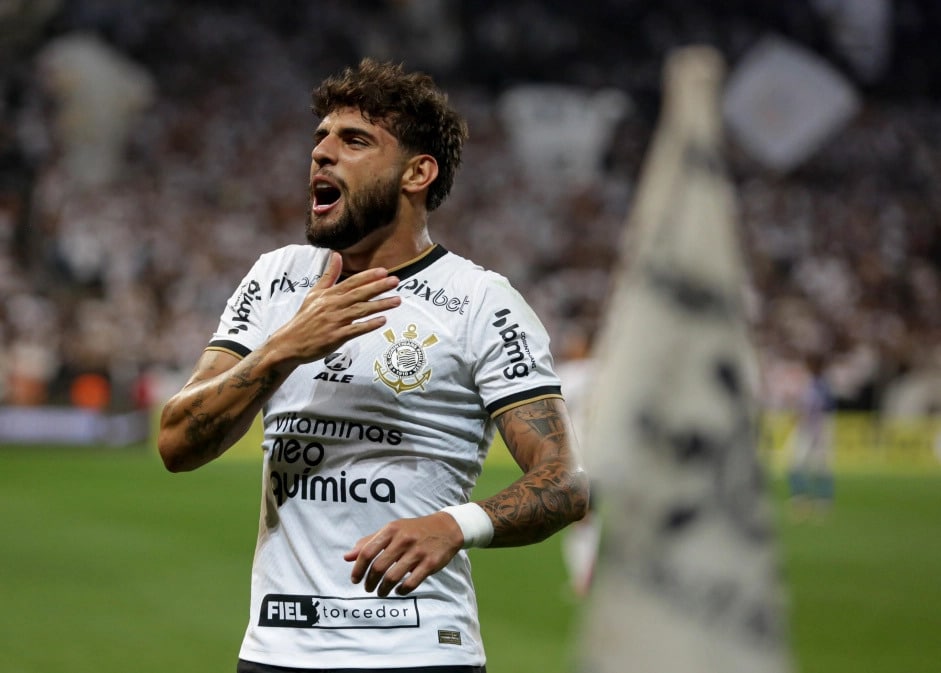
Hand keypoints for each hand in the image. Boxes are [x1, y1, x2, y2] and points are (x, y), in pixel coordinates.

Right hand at [272, 252, 400, 365]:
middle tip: (396, 281)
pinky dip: (369, 325)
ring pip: (360, 310)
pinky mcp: (335, 337)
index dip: (368, 276)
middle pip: (359, 294)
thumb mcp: (314, 293)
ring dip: (380, 305)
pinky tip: (382, 321)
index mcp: (329, 295)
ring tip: (397, 300)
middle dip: (379, 287)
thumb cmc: (305, 318)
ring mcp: (334, 321)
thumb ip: (329, 275)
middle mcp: (333, 305)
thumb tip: (336, 255)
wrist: (290, 342)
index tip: (384, 271)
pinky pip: (355, 330)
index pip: (352, 282)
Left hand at [344, 512, 463, 596]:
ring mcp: (417, 552)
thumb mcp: (392, 530)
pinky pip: (410, 583)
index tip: (354, 579)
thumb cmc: (414, 530)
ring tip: (381, 592)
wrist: (446, 528)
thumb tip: (347, 557)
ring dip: (383, 589)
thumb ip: (369, 542)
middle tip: (368, 588)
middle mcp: (403, 540)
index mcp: (391, 530)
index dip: (358, 568)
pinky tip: (398, 591)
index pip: (367, 552)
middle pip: (378, 567)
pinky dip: (401, 591)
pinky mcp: (430, 564)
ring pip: (392, 577)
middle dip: (369, 582)